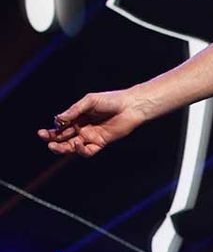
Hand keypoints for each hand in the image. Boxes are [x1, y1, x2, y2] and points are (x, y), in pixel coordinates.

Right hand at [36, 89, 150, 157]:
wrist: (131, 106)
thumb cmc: (110, 100)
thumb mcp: (89, 101)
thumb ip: (74, 111)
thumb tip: (57, 120)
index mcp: (77, 118)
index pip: (60, 127)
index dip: (50, 131)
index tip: (42, 132)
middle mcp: (82, 128)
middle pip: (63, 138)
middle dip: (52, 140)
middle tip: (46, 140)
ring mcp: (91, 136)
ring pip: (72, 147)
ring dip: (63, 148)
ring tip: (56, 146)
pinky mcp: (101, 142)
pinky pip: (88, 151)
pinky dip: (81, 150)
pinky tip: (78, 144)